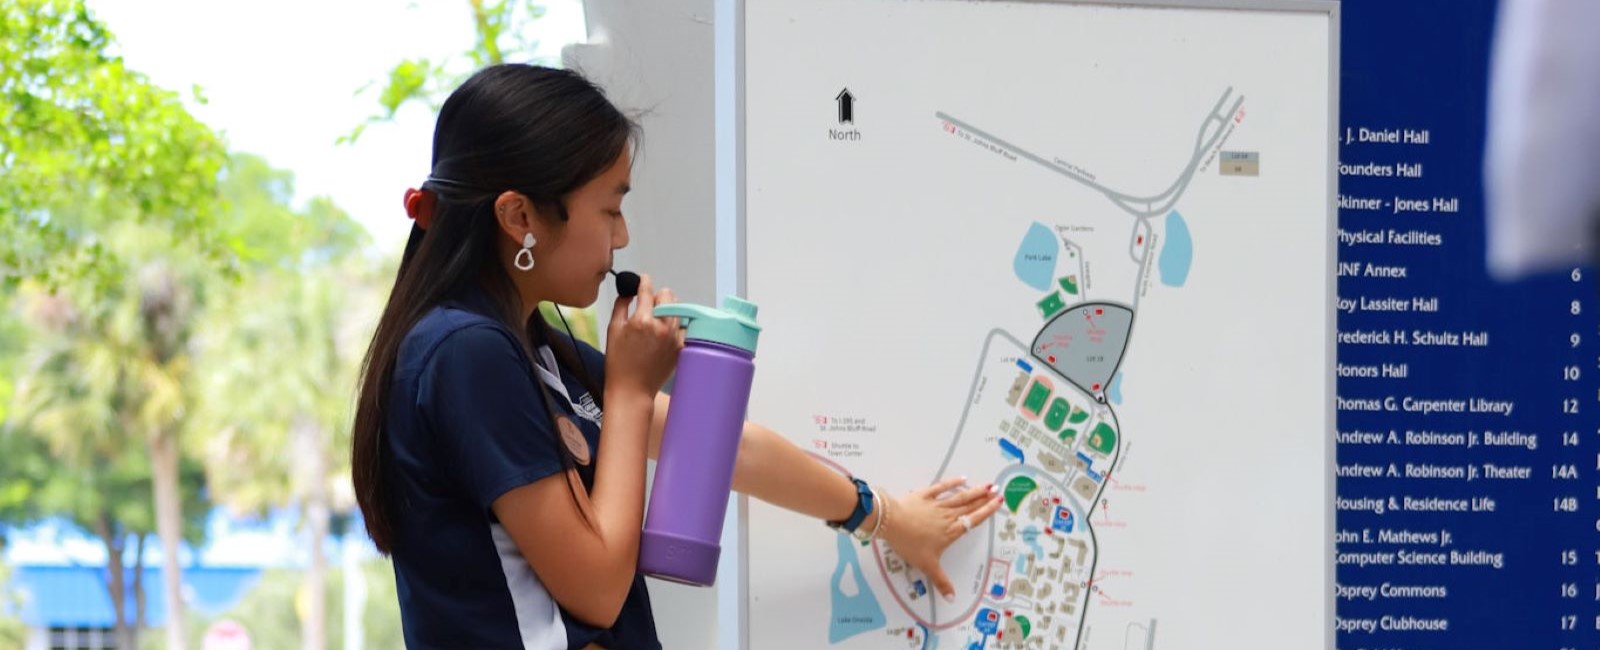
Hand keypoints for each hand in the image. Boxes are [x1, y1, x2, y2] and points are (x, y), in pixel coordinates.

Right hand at [605, 274, 682, 399]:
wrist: (632, 389)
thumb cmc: (618, 362)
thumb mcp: (613, 329)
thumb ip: (622, 305)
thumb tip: (628, 291)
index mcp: (643, 320)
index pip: (648, 289)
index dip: (644, 281)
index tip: (643, 279)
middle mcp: (662, 326)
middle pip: (668, 295)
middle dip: (657, 296)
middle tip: (648, 306)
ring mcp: (674, 337)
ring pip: (678, 309)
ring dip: (668, 309)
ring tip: (656, 320)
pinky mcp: (681, 347)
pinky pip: (683, 326)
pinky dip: (675, 325)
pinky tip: (664, 333)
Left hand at [878, 476, 1002, 600]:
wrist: (891, 523)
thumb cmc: (910, 544)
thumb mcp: (927, 565)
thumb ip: (940, 581)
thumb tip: (951, 598)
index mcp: (951, 531)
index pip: (973, 520)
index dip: (987, 511)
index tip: (998, 502)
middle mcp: (947, 516)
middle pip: (969, 506)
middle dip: (984, 499)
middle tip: (998, 490)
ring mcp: (936, 504)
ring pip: (959, 496)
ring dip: (974, 491)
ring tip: (987, 485)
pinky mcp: (924, 495)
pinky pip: (941, 488)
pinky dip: (951, 483)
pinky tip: (961, 478)